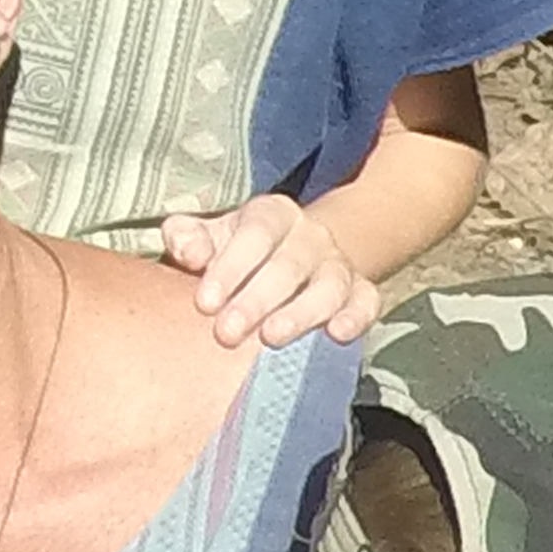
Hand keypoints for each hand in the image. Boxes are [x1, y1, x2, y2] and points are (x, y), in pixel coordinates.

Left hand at [161, 193, 377, 347]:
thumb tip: (189, 253)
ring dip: (300, 314)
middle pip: (288, 265)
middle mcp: (311, 235)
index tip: (205, 303)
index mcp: (272, 214)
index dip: (230, 268)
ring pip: (328, 287)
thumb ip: (187, 238)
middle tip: (227, 333)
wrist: (291, 258)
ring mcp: (339, 264)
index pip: (255, 235)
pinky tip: (337, 334)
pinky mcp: (361, 293)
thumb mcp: (208, 237)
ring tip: (272, 338)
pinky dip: (355, 317)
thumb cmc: (237, 254)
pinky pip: (366, 303)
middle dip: (256, 300)